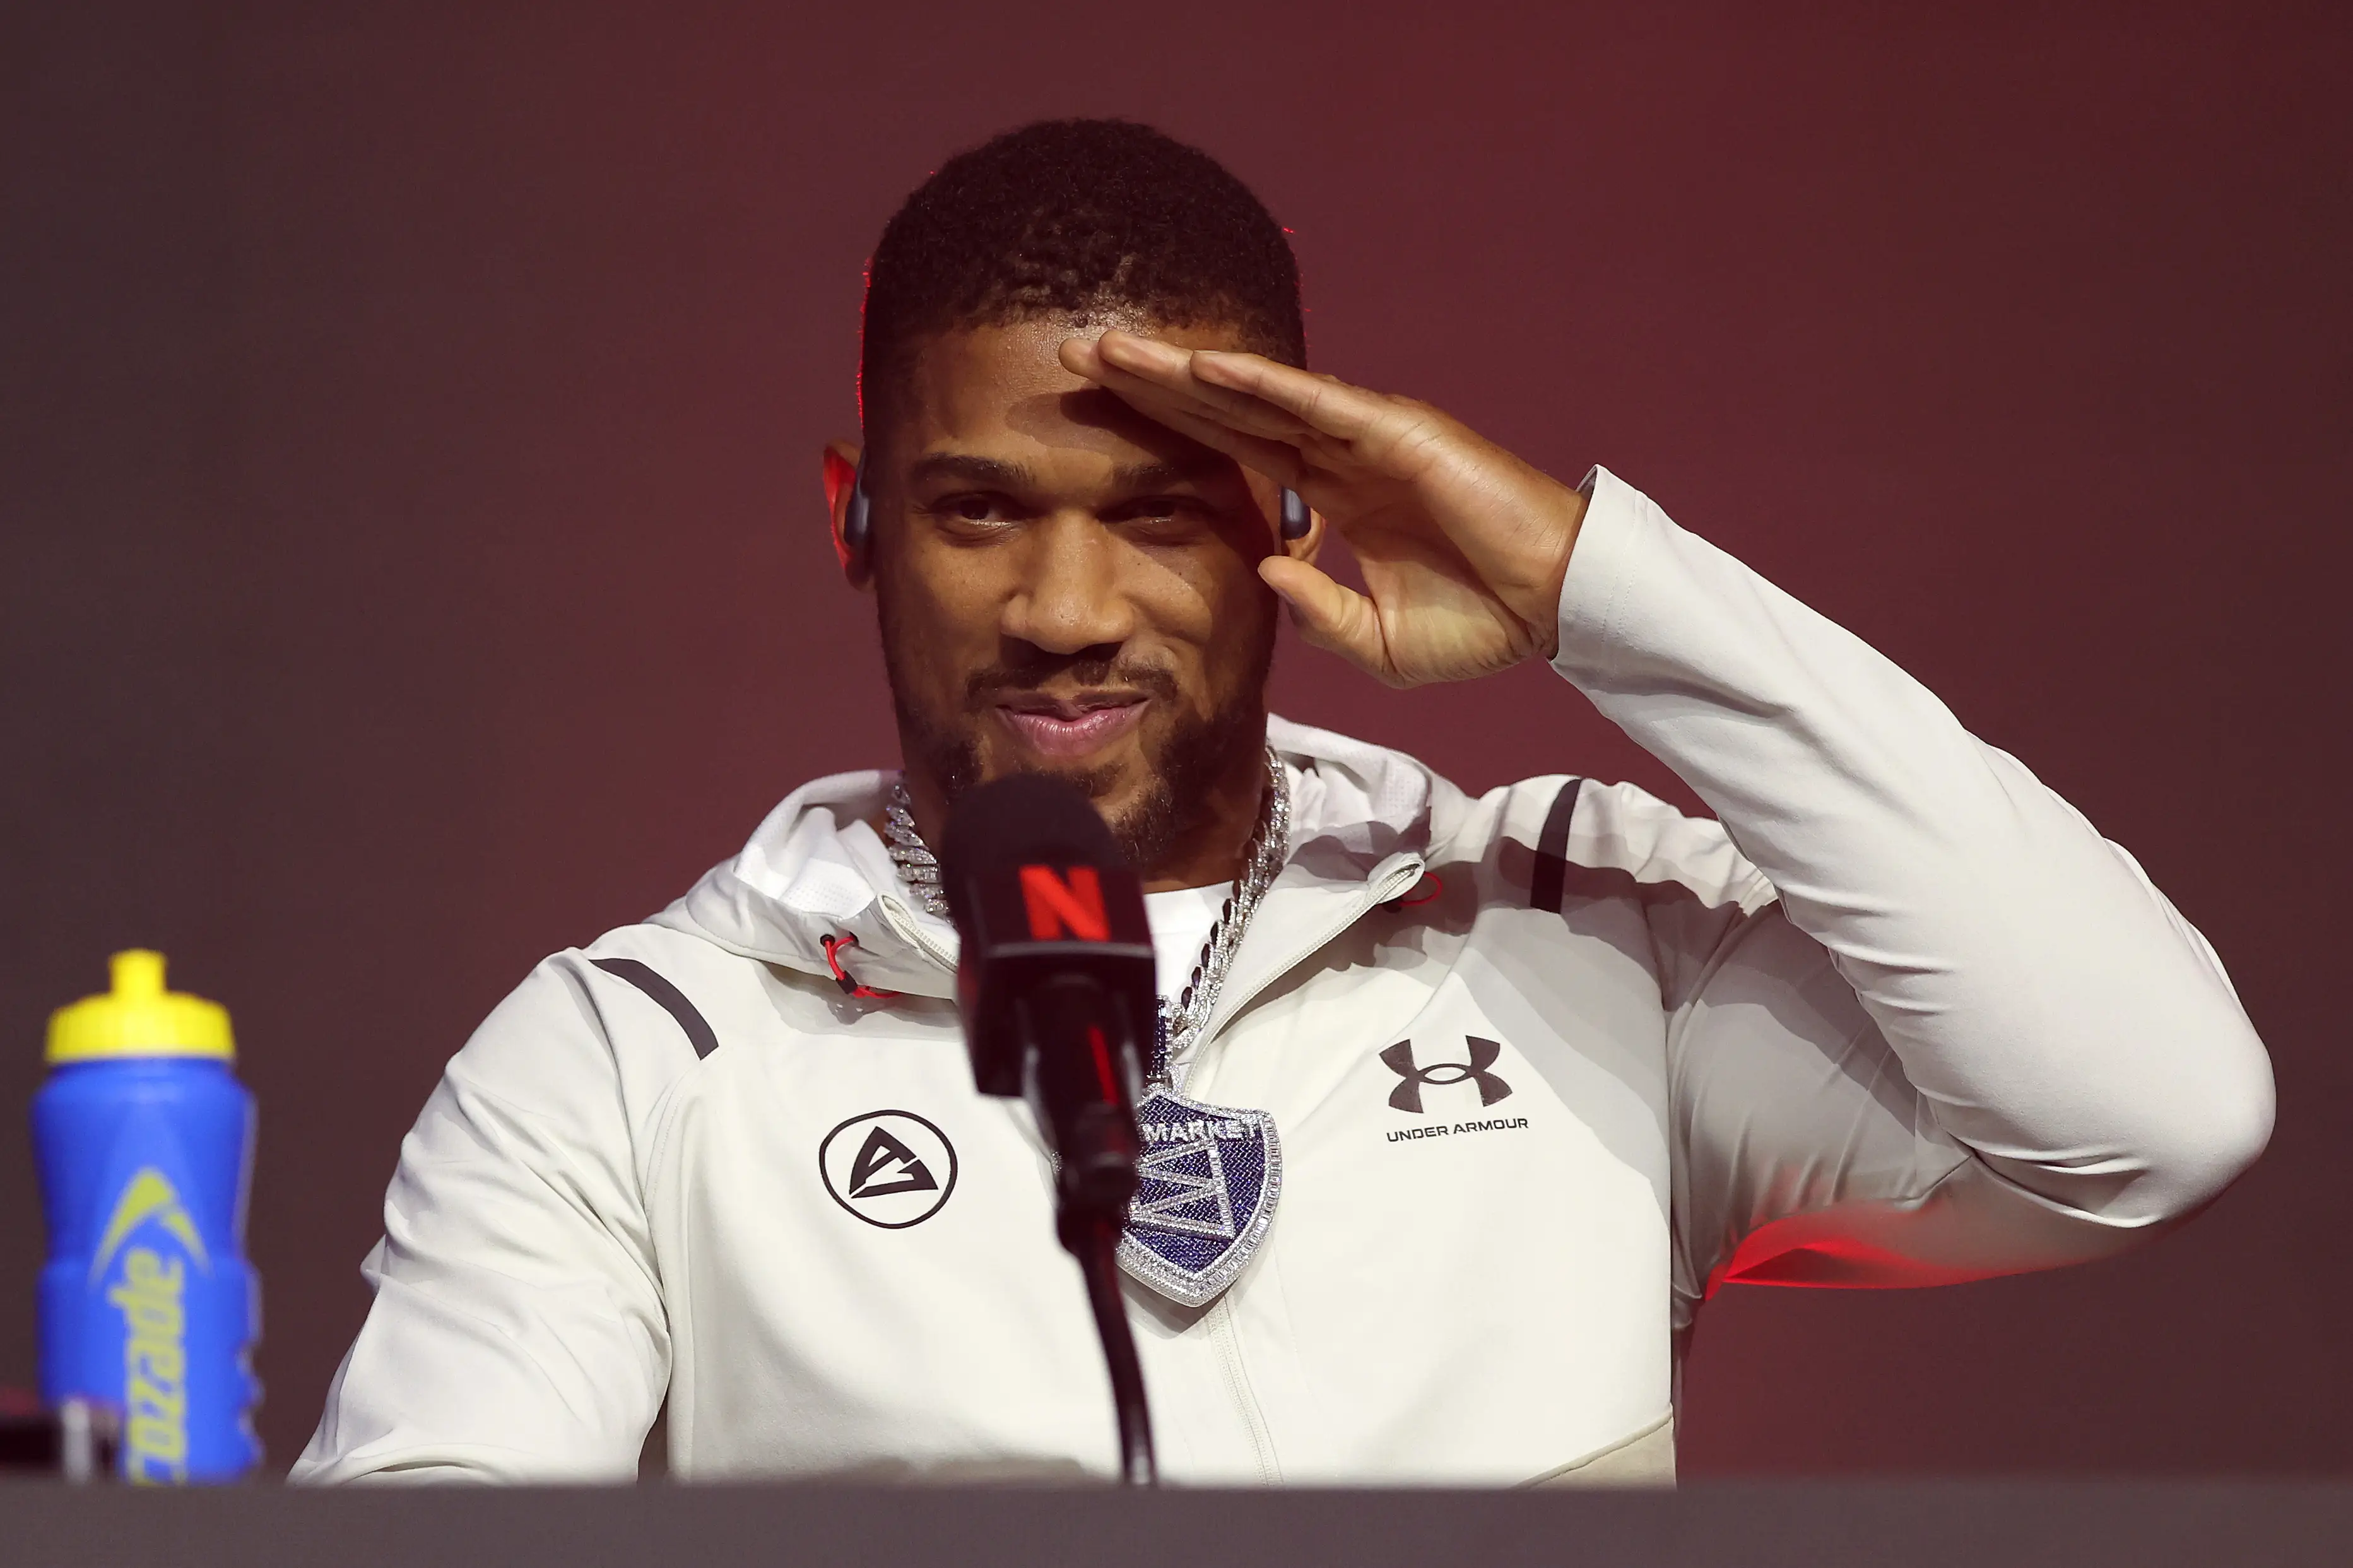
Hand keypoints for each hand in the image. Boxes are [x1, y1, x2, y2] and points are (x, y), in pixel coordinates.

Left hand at [1059, 330, 1587, 687]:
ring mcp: (1367, 438)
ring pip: (1257, 395)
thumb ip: (1318, 613)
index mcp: (1333, 499)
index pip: (1231, 452)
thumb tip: (1264, 572)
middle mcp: (1340, 456)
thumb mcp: (1380, 643)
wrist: (1555, 611)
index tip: (1101, 414)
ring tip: (1114, 348)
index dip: (1167, 428)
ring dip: (1185, 372)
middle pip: (1225, 410)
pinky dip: (1261, 384)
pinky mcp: (1398, 435)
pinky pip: (1316, 405)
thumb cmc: (1483, 623)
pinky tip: (1206, 368)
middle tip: (1078, 352)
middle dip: (1151, 383)